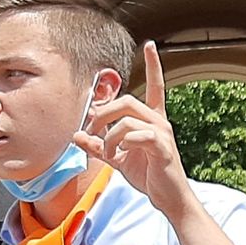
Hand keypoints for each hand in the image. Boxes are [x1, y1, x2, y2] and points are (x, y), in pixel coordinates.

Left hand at [74, 41, 192, 216]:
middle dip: (103, 113)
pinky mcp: (161, 148)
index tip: (150, 45)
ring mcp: (162, 134)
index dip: (153, 66)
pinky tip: (118, 156)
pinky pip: (135, 135)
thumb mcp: (118, 159)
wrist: (169, 199)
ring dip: (108, 135)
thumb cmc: (149, 176)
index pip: (155, 87)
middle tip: (90, 130)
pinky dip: (120, 144)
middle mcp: (159, 122)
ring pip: (128, 118)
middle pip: (127, 101)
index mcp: (152, 120)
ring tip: (106, 152)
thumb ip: (98, 146)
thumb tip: (76, 135)